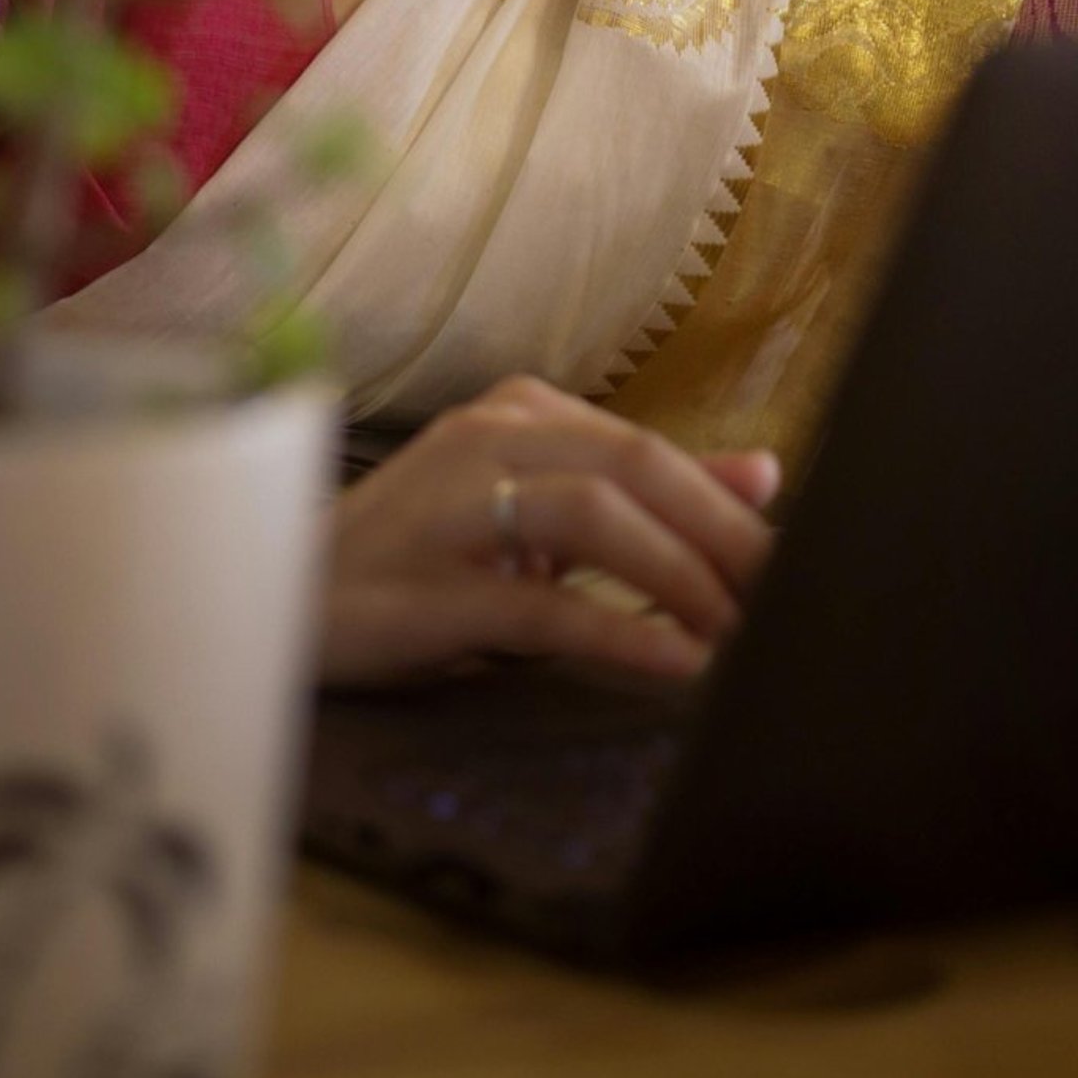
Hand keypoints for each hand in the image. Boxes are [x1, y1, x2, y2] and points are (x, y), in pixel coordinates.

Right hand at [318, 372, 778, 687]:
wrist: (280, 594)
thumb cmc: (419, 556)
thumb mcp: (534, 511)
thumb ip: (648, 492)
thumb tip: (766, 474)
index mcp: (522, 413)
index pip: (650, 448)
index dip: (729, 509)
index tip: (796, 567)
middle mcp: (489, 438)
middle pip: (634, 467)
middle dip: (723, 534)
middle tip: (788, 599)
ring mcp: (452, 506)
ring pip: (592, 515)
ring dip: (680, 576)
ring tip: (739, 633)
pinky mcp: (427, 586)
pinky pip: (538, 602)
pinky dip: (618, 631)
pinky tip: (673, 664)